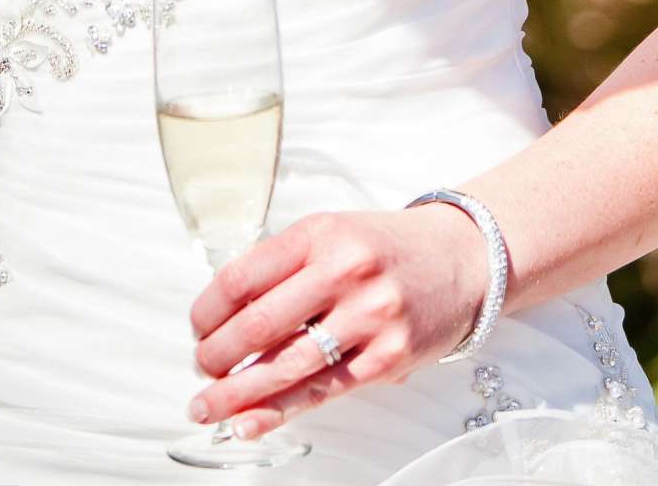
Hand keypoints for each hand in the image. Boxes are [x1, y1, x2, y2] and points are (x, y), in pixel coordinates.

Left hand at [185, 204, 491, 439]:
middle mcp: (343, 271)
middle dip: (217, 355)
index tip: (197, 327)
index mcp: (318, 234)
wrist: (460, 259)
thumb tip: (225, 317)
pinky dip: (279, 411)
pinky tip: (250, 422)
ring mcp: (369, 317)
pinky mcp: (389, 358)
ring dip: (238, 393)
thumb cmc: (384, 249)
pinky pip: (323, 391)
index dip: (208, 310)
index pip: (243, 276)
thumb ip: (284, 266)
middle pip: (260, 323)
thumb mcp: (330, 234)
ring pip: (287, 365)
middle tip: (200, 368)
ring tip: (208, 406)